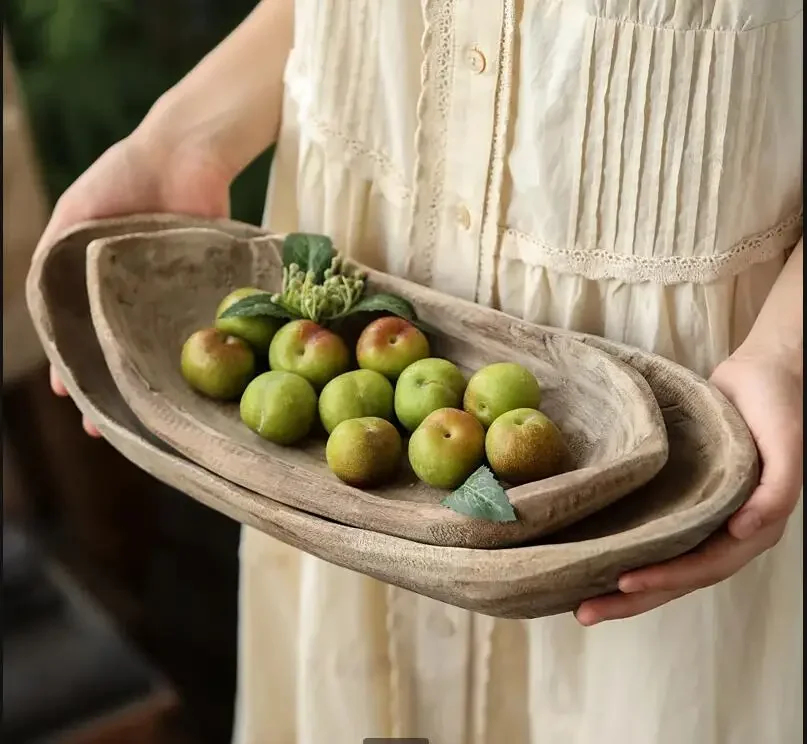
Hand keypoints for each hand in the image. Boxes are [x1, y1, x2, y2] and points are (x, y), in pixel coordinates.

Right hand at [43, 127, 231, 436]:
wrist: (187, 153)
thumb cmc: (125, 177)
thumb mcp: (77, 214)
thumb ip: (55, 255)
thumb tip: (40, 305)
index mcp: (97, 280)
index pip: (78, 333)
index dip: (73, 366)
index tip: (70, 398)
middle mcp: (134, 294)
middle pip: (120, 351)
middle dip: (113, 389)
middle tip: (109, 427)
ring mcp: (172, 296)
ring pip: (159, 349)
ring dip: (152, 384)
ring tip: (149, 421)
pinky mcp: (207, 290)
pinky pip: (201, 331)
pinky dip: (196, 357)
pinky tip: (190, 386)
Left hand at [575, 348, 802, 624]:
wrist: (765, 372)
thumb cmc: (779, 406)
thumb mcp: (787, 443)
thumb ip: (777, 491)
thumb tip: (744, 531)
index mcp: (751, 525)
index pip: (704, 565)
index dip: (666, 578)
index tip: (624, 582)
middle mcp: (724, 528)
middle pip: (677, 576)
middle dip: (633, 598)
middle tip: (585, 613)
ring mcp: (702, 515)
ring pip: (662, 559)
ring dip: (624, 583)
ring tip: (581, 599)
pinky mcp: (682, 496)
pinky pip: (654, 531)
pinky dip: (627, 548)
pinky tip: (595, 555)